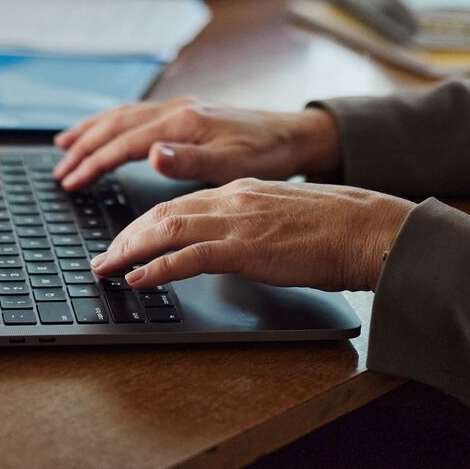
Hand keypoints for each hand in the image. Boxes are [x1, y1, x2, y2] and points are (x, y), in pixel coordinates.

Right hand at [51, 98, 340, 190]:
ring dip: (92, 130)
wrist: (297, 136)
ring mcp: (181, 109)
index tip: (70, 182)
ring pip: (123, 116)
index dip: (93, 163)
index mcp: (184, 123)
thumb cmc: (269, 154)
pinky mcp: (188, 114)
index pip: (124, 143)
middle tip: (58, 171)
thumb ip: (191, 161)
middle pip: (116, 125)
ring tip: (65, 144)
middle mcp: (178, 110)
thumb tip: (151, 154)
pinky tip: (108, 132)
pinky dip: (113, 124)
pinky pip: (137, 115)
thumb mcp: (235, 165)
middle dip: (83, 147)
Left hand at [90, 179, 415, 291]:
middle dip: (126, 237)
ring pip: (167, 229)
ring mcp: (238, 221)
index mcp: (240, 189)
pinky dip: (158, 267)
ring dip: (130, 251)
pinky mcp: (247, 247)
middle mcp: (232, 198)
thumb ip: (251, 221)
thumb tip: (231, 242)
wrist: (367, 227)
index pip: (179, 203)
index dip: (144, 223)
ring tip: (107, 269)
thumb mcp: (281, 215)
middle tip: (102, 259)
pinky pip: (190, 256)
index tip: (123, 241)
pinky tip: (139, 279)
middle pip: (163, 213)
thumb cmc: (335, 227)